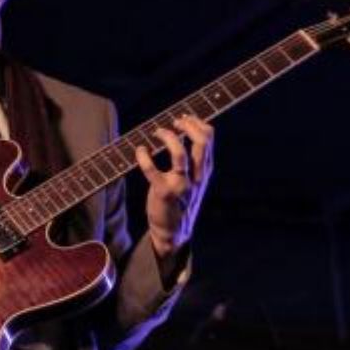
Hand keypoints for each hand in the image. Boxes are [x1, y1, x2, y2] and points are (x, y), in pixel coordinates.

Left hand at [132, 115, 212, 258]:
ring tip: (157, 132)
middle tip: (174, 123)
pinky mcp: (164, 192)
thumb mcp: (196, 179)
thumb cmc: (182, 200)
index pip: (209, 137)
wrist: (175, 231)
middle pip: (200, 142)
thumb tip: (187, 131)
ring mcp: (182, 184)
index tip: (184, 118)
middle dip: (186, 125)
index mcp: (206, 170)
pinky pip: (152, 170)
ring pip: (180, 154)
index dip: (196, 122)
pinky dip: (143, 156)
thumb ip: (196, 159)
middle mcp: (197, 176)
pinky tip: (140, 150)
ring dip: (167, 137)